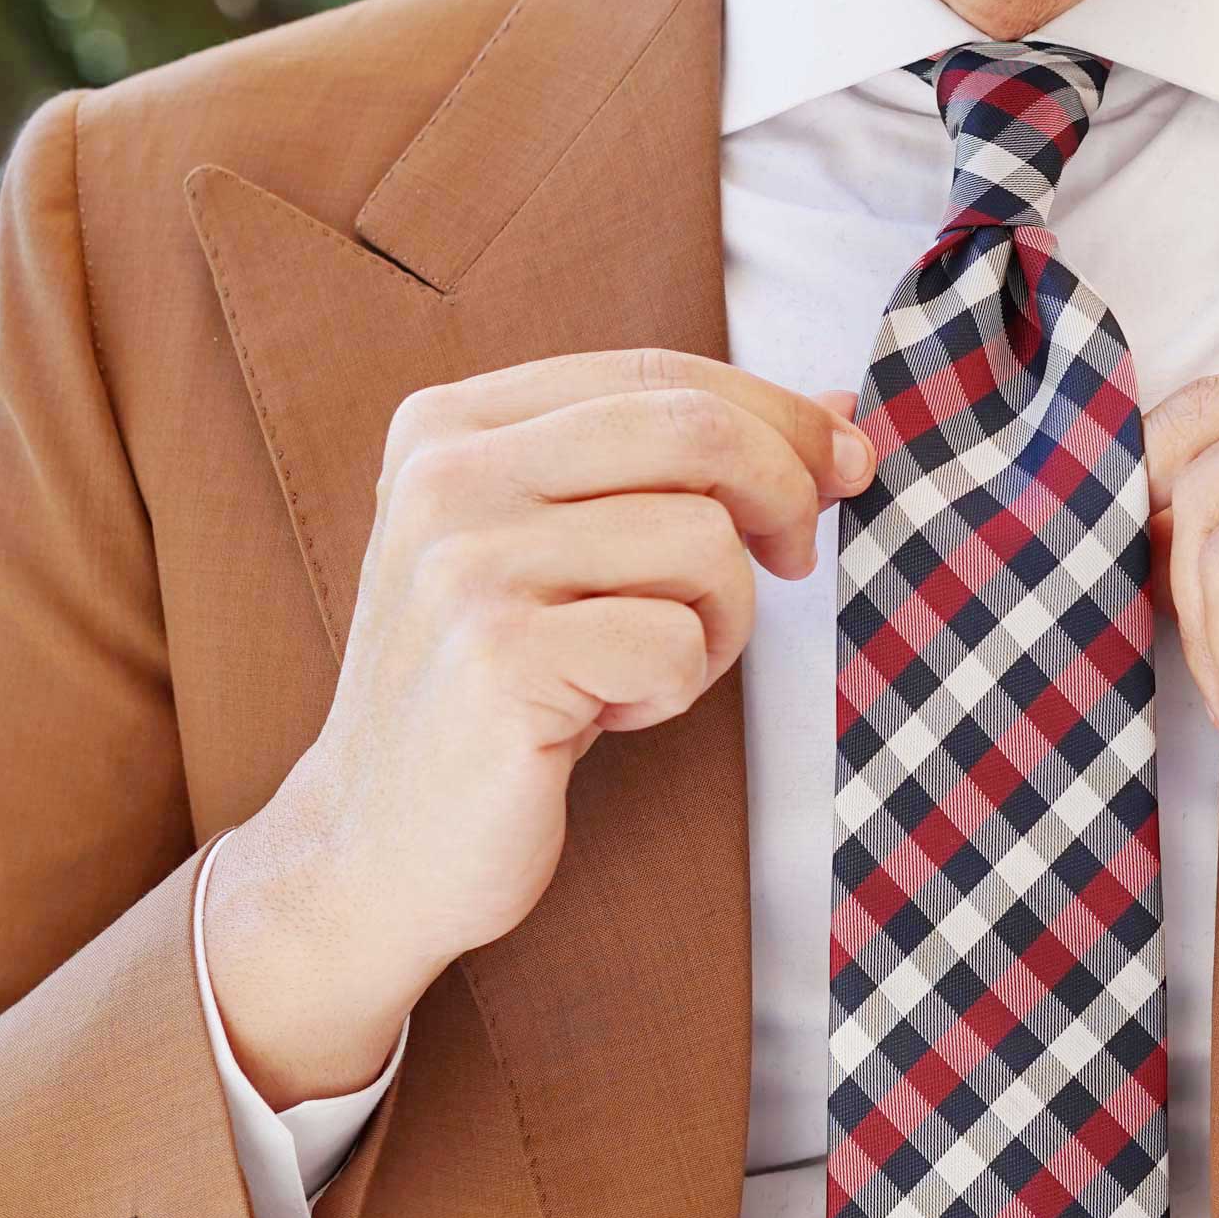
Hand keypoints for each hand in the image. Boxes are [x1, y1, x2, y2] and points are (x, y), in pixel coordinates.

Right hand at [206, 348, 873, 1102]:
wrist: (374, 845)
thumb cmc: (498, 693)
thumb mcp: (564, 549)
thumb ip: (671, 468)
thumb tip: (842, 411)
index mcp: (449, 424)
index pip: (657, 372)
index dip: (778, 414)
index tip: (844, 465)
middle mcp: (445, 475)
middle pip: (694, 431)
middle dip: (785, 493)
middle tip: (794, 560)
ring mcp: (463, 564)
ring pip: (701, 542)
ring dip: (715, 622)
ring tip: (641, 668)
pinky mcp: (498, 657)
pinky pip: (675, 642)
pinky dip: (672, 689)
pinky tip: (603, 716)